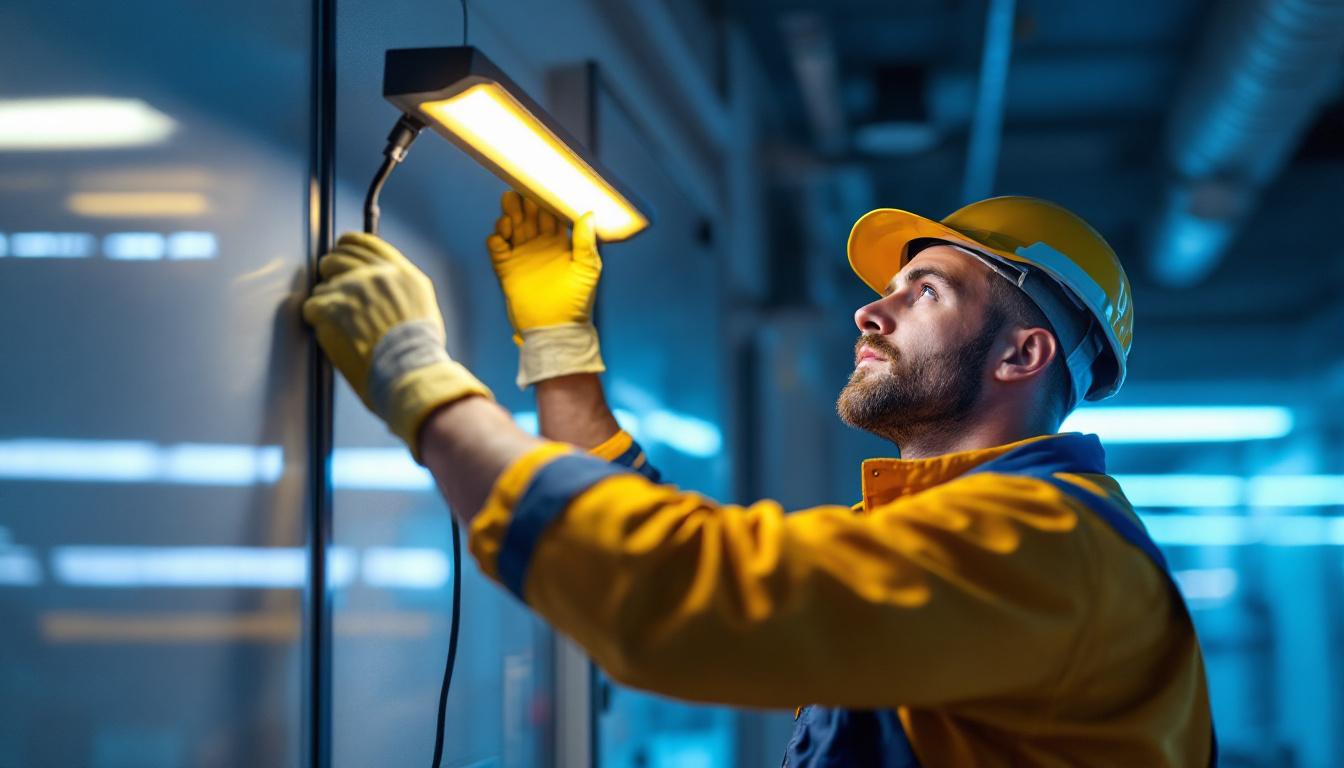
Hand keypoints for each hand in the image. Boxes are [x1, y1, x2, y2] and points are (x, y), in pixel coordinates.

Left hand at [303, 232, 491, 458]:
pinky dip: (316, 319)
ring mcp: (354, 290)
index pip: (366, 244)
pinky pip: (312, 305)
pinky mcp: (334, 308)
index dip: (347, 246)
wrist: (410, 371)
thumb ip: (400, 289)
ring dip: (326, 304)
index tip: (339, 252)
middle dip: (330, 272)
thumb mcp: (422, 308)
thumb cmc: (419, 351)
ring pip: (323, 286)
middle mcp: (378, 275)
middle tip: (331, 292)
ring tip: (339, 326)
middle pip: (338, 257)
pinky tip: (329, 331)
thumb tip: (380, 282)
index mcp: (402, 273)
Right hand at [486, 191, 605, 386]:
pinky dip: (496, 240)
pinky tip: (500, 236)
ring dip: (508, 218)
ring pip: (511, 229)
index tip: (539, 188)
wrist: (557, 329)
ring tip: (508, 214)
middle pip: (527, 218)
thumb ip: (585, 241)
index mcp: (559, 244)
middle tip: (517, 195)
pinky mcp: (507, 270)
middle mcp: (539, 247)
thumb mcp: (588, 269)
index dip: (544, 202)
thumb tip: (588, 213)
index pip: (549, 215)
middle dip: (521, 205)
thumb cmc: (577, 301)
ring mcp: (522, 257)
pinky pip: (497, 249)